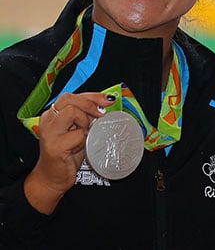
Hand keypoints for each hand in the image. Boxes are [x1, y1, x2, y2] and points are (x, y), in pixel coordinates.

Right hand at [24, 92, 115, 213]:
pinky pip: (78, 134)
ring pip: (73, 112)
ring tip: (83, 135)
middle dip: (90, 104)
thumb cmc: (67, 154)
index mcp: (52, 115)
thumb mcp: (78, 130)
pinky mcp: (55, 145)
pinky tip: (78, 148)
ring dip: (85, 122)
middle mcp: (48, 120)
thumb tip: (104, 104)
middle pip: (70, 99)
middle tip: (100, 114)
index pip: (71, 96)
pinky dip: (84, 140)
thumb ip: (85, 117)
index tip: (107, 100)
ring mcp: (50, 132)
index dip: (92, 96)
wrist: (52, 177)